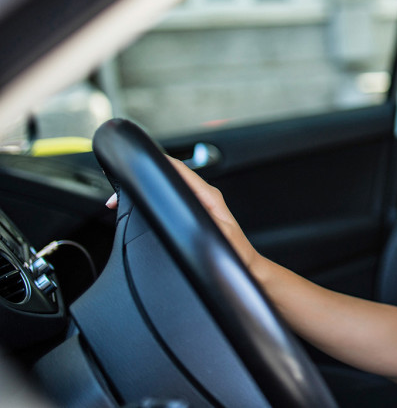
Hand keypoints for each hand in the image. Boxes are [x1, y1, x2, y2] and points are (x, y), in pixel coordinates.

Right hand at [105, 158, 260, 271]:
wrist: (245, 267)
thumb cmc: (235, 254)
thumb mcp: (217, 237)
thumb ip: (203, 221)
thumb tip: (185, 208)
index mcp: (209, 197)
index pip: (179, 170)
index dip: (156, 165)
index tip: (134, 166)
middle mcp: (203, 196)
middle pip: (169, 178)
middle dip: (143, 181)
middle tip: (116, 197)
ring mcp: (198, 204)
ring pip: (168, 189)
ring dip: (146, 192)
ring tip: (121, 201)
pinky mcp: (194, 213)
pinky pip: (170, 200)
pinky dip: (152, 201)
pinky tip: (139, 209)